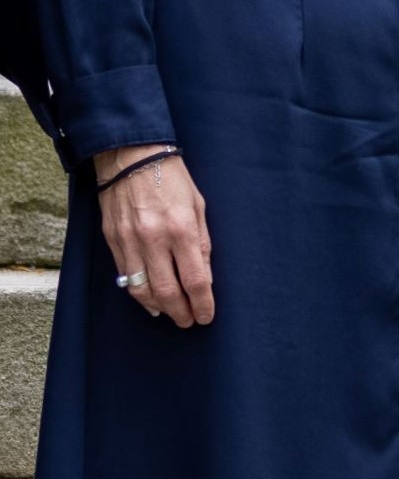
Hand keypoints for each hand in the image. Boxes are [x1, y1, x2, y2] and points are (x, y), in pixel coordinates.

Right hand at [93, 149, 213, 327]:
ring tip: (171, 313)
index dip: (203, 304)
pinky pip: (125, 276)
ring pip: (142, 290)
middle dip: (181, 313)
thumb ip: (202, 244)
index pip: (195, 280)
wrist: (131, 157)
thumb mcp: (199, 207)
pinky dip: (138, 293)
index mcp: (181, 229)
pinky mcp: (112, 240)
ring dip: (159, 308)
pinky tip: (150, 299)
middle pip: (167, 292)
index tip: (206, 316)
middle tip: (189, 321)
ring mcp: (129, 241)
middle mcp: (154, 239)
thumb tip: (206, 278)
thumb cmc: (172, 179)